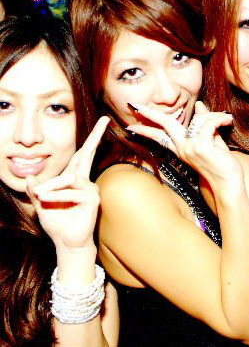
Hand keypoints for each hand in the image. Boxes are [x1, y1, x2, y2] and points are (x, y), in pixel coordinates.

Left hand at [26, 116, 109, 249]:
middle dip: (96, 136)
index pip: (81, 156)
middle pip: (88, 155)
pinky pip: (72, 191)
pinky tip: (48, 200)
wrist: (67, 243)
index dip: (90, 139)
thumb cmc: (57, 223)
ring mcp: (91, 189)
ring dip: (53, 186)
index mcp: (75, 180)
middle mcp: (85, 181)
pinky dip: (57, 195)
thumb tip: (29, 176)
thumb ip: (36, 190)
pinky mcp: (92, 199)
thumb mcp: (41, 204)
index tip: (101, 123)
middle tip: (104, 119)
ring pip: (70, 177)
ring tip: (40, 195)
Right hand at [126, 101, 242, 184]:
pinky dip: (220, 119)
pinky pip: (209, 122)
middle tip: (135, 105)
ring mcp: (190, 147)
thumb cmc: (222, 164)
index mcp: (182, 149)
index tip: (130, 126)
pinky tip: (228, 121)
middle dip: (150, 113)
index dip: (145, 130)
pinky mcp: (200, 146)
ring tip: (225, 120)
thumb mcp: (211, 140)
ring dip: (215, 116)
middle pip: (165, 124)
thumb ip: (204, 123)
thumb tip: (199, 104)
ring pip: (198, 119)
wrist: (229, 183)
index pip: (160, 137)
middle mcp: (183, 148)